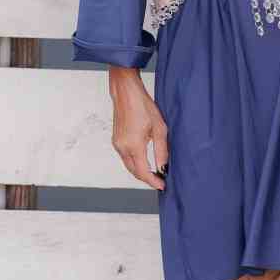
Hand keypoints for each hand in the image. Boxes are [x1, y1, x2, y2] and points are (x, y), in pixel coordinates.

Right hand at [108, 67, 168, 189]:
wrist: (126, 93)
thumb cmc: (143, 106)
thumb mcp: (159, 129)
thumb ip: (161, 151)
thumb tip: (164, 167)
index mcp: (133, 145)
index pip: (143, 172)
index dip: (153, 181)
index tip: (162, 185)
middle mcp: (122, 147)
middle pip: (134, 172)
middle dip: (147, 179)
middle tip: (160, 180)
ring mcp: (117, 144)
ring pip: (129, 165)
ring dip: (140, 171)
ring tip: (154, 172)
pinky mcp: (116, 140)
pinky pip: (125, 158)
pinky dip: (134, 163)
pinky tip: (144, 161)